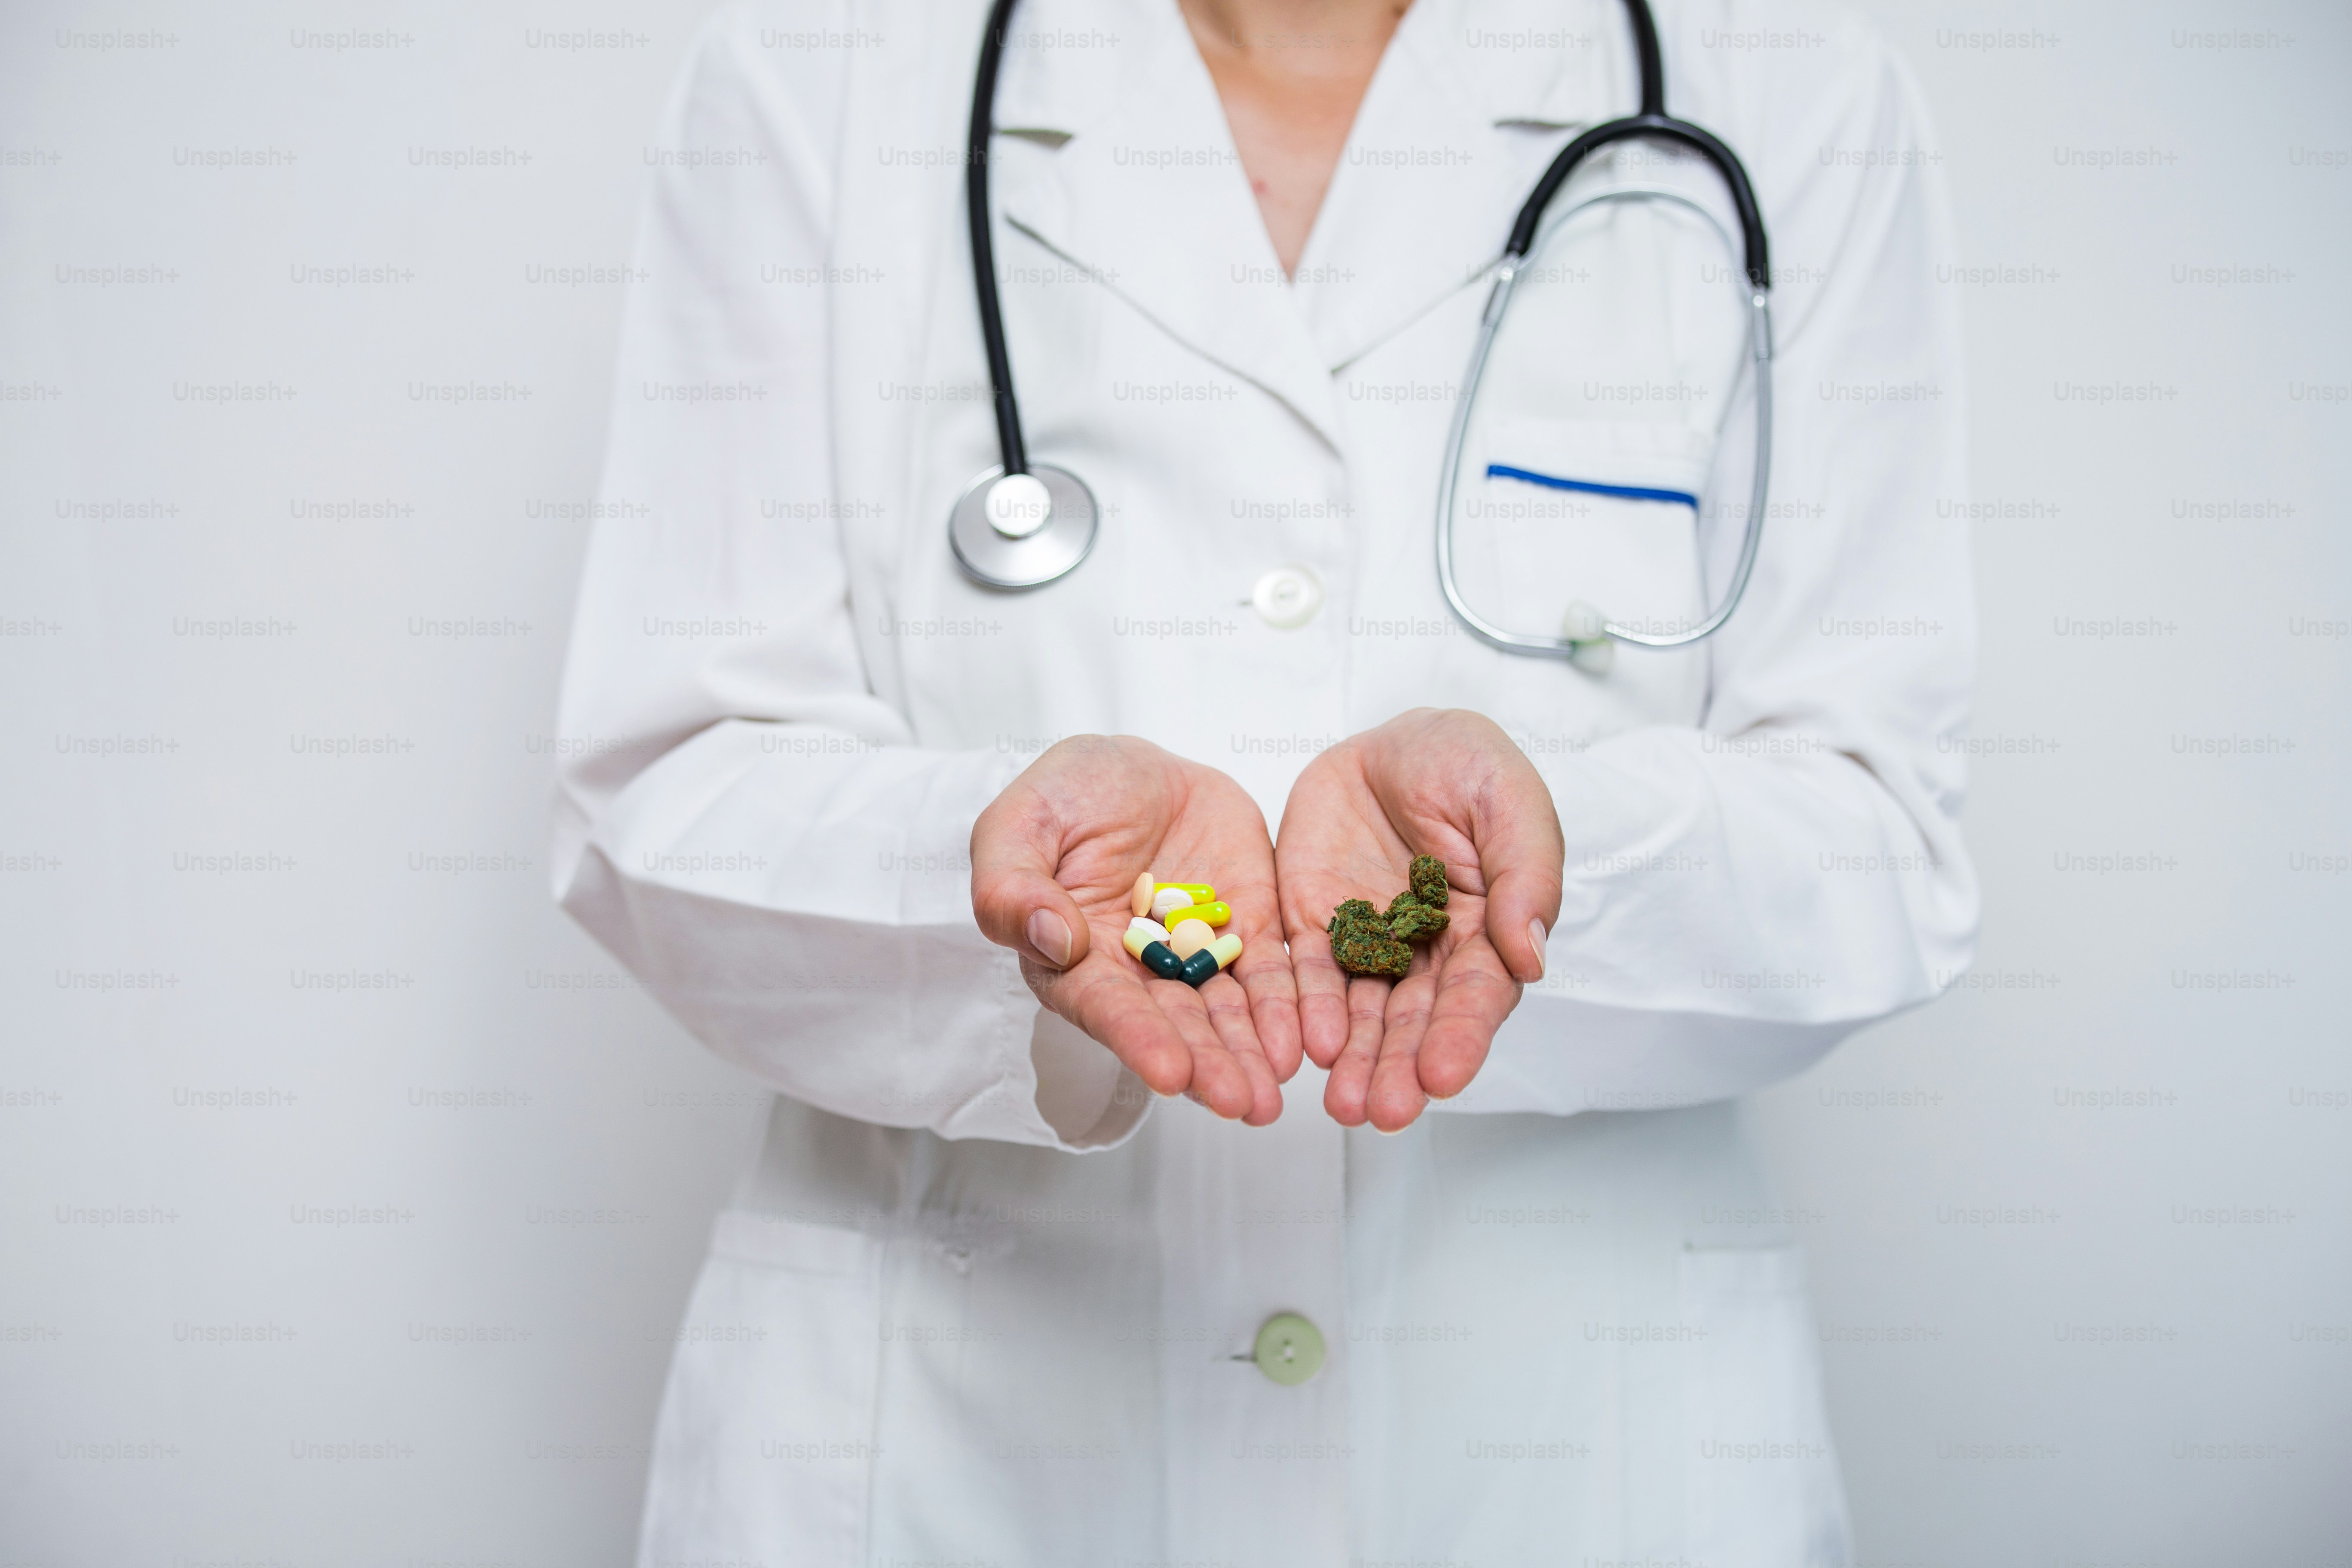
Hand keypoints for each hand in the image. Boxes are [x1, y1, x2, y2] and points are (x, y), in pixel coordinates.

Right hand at [972, 736, 1300, 1123]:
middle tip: (1244, 1104)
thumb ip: (1013, 886)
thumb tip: (1052, 941)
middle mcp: (1139, 973)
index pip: (1106, 1007)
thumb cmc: (1064, 796)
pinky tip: (1304, 1040)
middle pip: (1176, 1025)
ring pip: (1228, 1012)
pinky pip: (1271, 972)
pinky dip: (1287, 1006)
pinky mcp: (1248, 928)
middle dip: (1209, 1065)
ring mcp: (1198, 954)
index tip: (1171, 1074)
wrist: (1137, 766)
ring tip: (1275, 1096)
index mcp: (1075, 960)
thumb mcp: (1019, 825)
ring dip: (1251, 1053)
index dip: (1138, 1040)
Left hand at [1275, 710, 1563, 1130]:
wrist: (1391, 737)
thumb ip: (1523, 874)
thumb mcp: (1509, 800)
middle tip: (1384, 1110)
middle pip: (1414, 1019)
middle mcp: (1427, 950)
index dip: (1461, 1036)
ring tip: (1345, 1105)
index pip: (1476, 995)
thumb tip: (1530, 956)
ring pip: (1360, 1013)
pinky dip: (1306, 1010)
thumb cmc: (1464, 763)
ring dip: (1354, 1060)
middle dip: (1400, 1066)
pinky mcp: (1314, 923)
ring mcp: (1368, 941)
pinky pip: (1306, 973)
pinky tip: (1306, 1046)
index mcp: (1486, 928)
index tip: (1443, 1076)